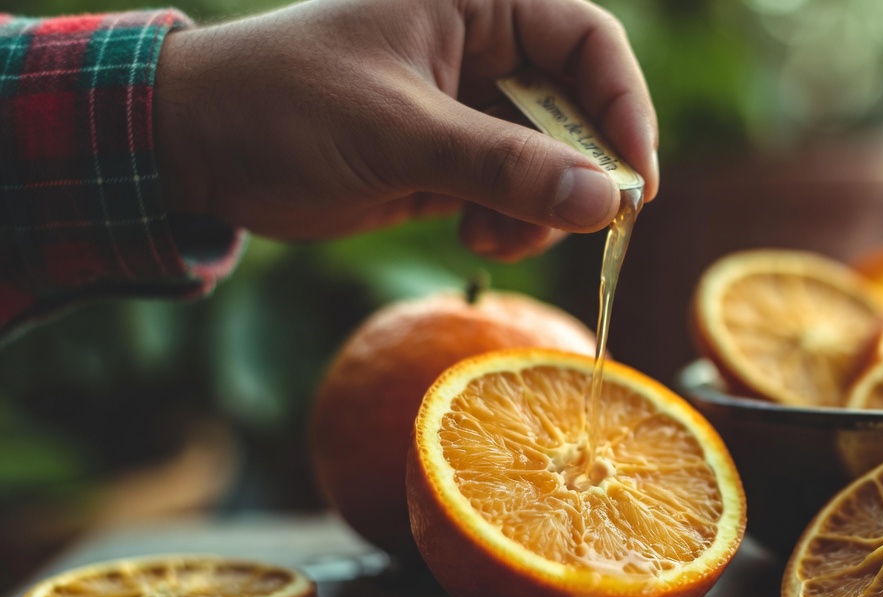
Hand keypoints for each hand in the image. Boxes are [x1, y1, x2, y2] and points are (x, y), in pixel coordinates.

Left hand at [154, 0, 658, 259]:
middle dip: (580, 172)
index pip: (587, 42)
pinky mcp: (453, 157)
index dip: (622, 109)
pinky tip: (473, 236)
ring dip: (543, 209)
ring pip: (555, 159)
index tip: (634, 184)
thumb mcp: (397, 133)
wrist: (198, 147)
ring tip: (493, 235)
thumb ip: (503, 165)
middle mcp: (482, 47)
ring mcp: (469, 105)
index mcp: (474, 2)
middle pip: (580, 107)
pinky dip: (514, 223)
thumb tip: (606, 202)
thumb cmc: (283, 107)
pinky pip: (517, 192)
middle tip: (582, 227)